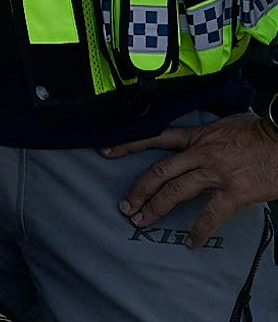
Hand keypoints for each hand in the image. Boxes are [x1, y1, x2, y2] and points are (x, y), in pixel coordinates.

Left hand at [105, 112, 277, 246]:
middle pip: (158, 172)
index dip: (128, 145)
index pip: (154, 137)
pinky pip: (210, 215)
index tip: (105, 152)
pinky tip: (191, 243)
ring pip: (175, 192)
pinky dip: (199, 231)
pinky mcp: (233, 192)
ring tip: (141, 221)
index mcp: (196, 136)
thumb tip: (197, 136)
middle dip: (138, 191)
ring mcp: (215, 173)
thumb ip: (206, 133)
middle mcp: (200, 154)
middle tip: (125, 206)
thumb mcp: (225, 124)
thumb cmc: (260, 131)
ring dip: (155, 208)